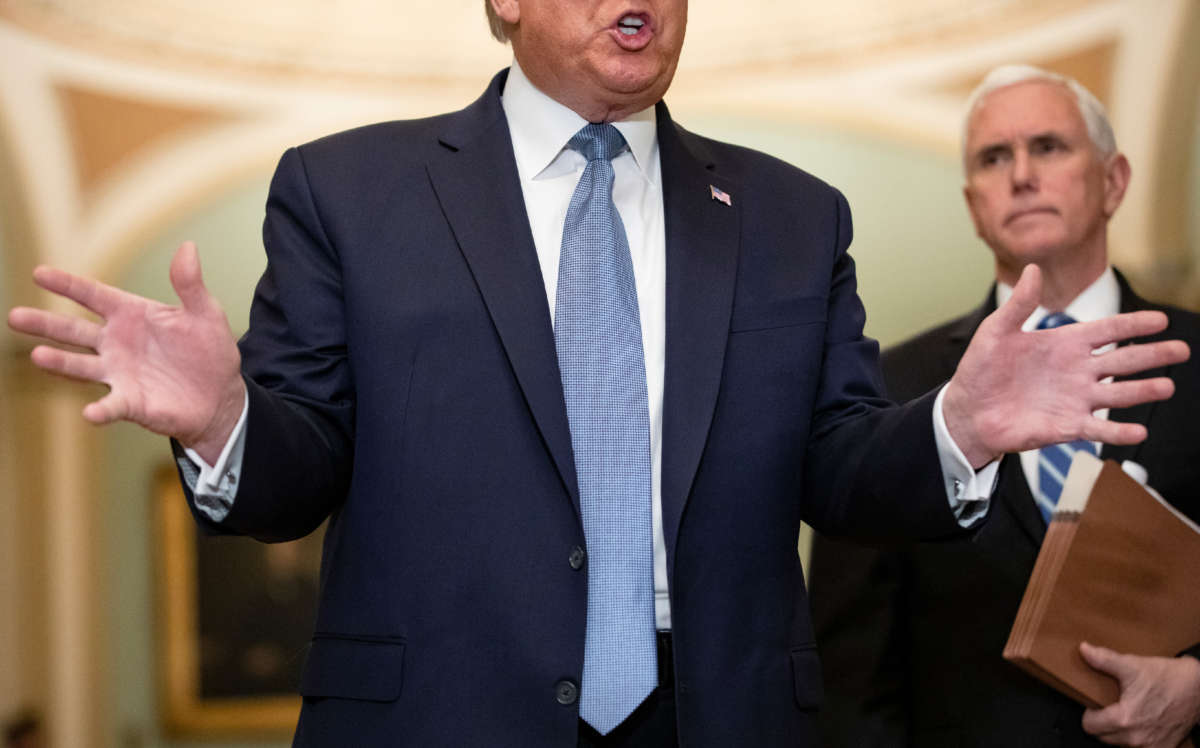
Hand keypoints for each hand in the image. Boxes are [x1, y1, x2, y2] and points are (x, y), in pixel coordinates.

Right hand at [7, 241, 244, 462]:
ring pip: (80, 365)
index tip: (39, 273)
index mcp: (131, 314)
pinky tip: (91, 412)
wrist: (221, 396)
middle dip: (45, 323)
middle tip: (15, 316)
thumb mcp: (205, 314)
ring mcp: (119, 373)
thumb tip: (188, 247)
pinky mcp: (130, 402)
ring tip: (38, 355)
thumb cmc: (209, 351)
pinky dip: (100, 409)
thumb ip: (190, 284)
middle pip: (73, 330)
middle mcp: (116, 343)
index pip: (93, 295)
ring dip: (60, 362)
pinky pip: (111, 405)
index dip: (67, 284)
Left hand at [943, 264, 1189, 467]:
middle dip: (1153, 355)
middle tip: (1181, 349)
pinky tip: (1139, 431)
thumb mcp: (996, 332)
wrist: (968, 412)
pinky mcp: (1067, 426)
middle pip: (1123, 360)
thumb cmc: (981, 371)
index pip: (1107, 330)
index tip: (1161, 320)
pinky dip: (1119, 432)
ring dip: (1142, 391)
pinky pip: (1099, 429)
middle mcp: (1077, 371)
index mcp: (1064, 344)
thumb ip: (1018, 304)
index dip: (1133, 325)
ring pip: (1118, 394)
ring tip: (1167, 387)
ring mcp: (1075, 399)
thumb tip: (1032, 268)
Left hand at [1080, 642, 1199, 746]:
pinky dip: (1136, 738)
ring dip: (1119, 731)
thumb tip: (1083, 649)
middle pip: (1103, 737)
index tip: (1097, 703)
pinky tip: (1141, 723)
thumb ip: (1104, 660)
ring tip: (1127, 712)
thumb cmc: (1167, 677)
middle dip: (1103, 722)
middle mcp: (1136, 738)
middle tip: (1111, 706)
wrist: (1198, 689)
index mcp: (1124, 719)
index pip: (1089, 726)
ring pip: (1120, 744)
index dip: (1089, 712)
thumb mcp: (1132, 665)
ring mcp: (1151, 746)